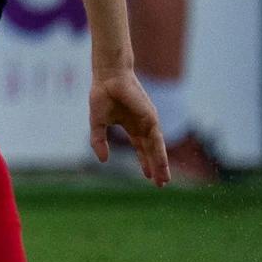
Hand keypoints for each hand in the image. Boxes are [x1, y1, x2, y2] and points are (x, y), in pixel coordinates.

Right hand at [89, 68, 169, 186]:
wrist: (108, 77)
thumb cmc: (102, 94)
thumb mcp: (97, 123)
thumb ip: (98, 141)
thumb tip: (103, 160)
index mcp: (131, 126)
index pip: (141, 148)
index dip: (144, 162)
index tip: (148, 176)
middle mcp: (143, 125)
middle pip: (151, 151)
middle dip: (156, 168)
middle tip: (161, 184)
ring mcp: (148, 122)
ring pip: (157, 148)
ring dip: (161, 165)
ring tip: (164, 181)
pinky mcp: (150, 118)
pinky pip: (156, 140)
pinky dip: (159, 154)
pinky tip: (161, 165)